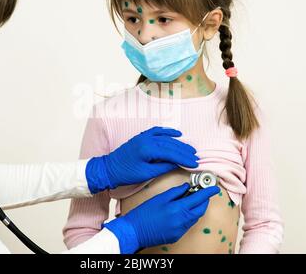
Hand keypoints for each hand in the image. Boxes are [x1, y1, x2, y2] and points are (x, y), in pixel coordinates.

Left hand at [85, 126, 199, 193]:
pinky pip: (158, 131)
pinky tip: (177, 133)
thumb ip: (163, 167)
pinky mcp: (142, 136)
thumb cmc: (125, 173)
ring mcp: (144, 136)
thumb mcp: (146, 173)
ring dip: (179, 143)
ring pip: (166, 138)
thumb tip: (178, 164)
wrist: (109, 168)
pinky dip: (168, 132)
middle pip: (171, 144)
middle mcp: (147, 139)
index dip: (184, 158)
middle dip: (185, 151)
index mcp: (148, 149)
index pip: (171, 153)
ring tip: (190, 150)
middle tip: (196, 157)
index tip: (194, 163)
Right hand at [103, 183, 219, 253]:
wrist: (135, 231)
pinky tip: (181, 211)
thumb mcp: (159, 198)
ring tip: (190, 200)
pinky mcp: (177, 235)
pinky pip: (188, 224)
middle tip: (202, 192)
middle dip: (204, 201)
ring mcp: (181, 230)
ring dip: (196, 208)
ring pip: (195, 217)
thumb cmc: (144, 213)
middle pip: (200, 209)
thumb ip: (175, 192)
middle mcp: (182, 221)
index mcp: (178, 209)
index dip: (208, 193)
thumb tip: (187, 187)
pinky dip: (189, 216)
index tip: (214, 188)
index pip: (199, 199)